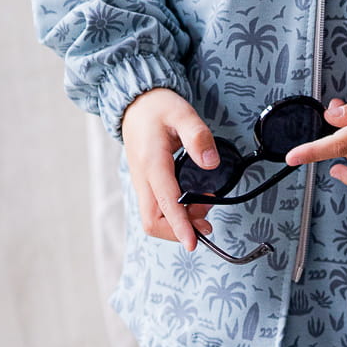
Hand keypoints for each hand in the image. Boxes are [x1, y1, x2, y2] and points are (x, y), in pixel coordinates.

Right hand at [119, 87, 217, 250]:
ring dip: (178, 222)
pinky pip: (156, 209)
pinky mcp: (146, 184)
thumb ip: (198, 136)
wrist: (135, 103)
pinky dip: (174, 214)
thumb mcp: (182, 113)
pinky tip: (192, 203)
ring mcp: (142, 183)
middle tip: (206, 221)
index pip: (165, 204)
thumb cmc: (157, 107)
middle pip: (153, 221)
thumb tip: (210, 163)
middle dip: (178, 230)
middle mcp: (143, 178)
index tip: (193, 243)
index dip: (180, 227)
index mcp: (152, 163)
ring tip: (204, 206)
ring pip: (154, 218)